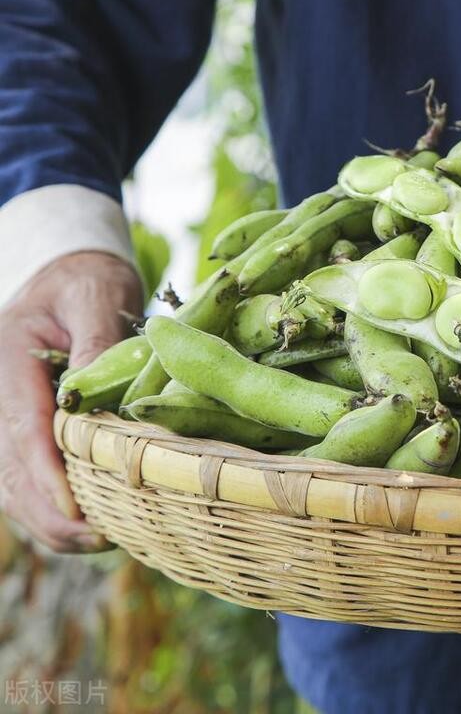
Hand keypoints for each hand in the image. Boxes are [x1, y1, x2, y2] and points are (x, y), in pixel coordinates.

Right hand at [0, 251, 142, 551]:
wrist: (70, 273)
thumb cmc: (87, 280)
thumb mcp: (95, 296)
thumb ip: (96, 341)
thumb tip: (96, 392)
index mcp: (7, 361)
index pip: (21, 428)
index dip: (45, 476)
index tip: (75, 511)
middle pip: (8, 470)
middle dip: (48, 513)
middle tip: (97, 540)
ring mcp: (4, 417)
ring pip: (10, 484)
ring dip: (48, 519)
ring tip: (98, 541)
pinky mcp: (22, 431)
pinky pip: (25, 477)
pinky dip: (51, 507)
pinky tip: (88, 527)